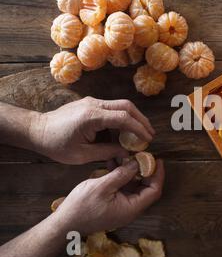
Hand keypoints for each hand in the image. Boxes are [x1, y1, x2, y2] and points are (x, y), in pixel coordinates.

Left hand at [30, 96, 154, 163]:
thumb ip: (107, 152)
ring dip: (133, 118)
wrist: (37, 130)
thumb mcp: (82, 155)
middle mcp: (94, 104)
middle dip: (141, 119)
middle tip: (150, 133)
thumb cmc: (56, 145)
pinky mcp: (90, 104)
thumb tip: (126, 152)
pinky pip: (112, 108)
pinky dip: (123, 117)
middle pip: (126, 106)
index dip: (139, 128)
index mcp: (92, 116)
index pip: (123, 118)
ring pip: (121, 105)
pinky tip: (125, 131)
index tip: (148, 138)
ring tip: (141, 133)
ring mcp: (92, 101)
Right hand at [53, 160, 164, 234]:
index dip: (158, 174)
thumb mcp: (103, 186)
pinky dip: (121, 176)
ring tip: (127, 155)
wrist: (64, 223)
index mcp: (132, 208)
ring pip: (134, 186)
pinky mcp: (114, 203)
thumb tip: (137, 163)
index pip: (154, 191)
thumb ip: (122, 174)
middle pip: (146, 188)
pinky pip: (123, 188)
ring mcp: (122, 206)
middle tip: (142, 155)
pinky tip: (114, 163)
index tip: (157, 159)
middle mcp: (130, 209)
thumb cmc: (82, 207)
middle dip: (146, 171)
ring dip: (132, 171)